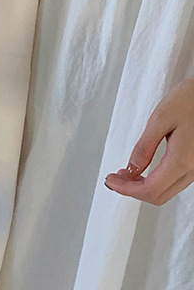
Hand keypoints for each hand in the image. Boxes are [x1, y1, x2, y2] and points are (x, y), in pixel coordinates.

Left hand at [104, 77, 193, 204]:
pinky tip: (142, 170)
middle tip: (113, 179)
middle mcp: (193, 170)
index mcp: (182, 160)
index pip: (151, 189)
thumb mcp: (160, 119)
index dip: (127, 189)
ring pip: (167, 190)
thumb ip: (144, 147)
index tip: (110, 181)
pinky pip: (174, 181)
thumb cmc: (189, 100)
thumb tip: (131, 169)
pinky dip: (155, 180)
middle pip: (159, 195)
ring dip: (143, 186)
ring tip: (123, 174)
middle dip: (132, 190)